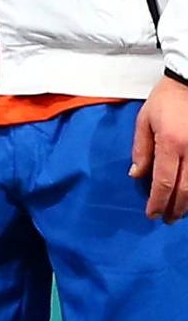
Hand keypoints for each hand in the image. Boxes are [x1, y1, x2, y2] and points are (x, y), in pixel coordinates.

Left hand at [131, 76, 187, 220]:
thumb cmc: (165, 100)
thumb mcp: (144, 121)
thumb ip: (141, 149)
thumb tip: (137, 176)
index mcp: (170, 143)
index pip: (163, 181)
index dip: (158, 201)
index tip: (152, 214)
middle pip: (185, 189)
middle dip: (176, 208)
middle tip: (167, 220)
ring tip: (180, 213)